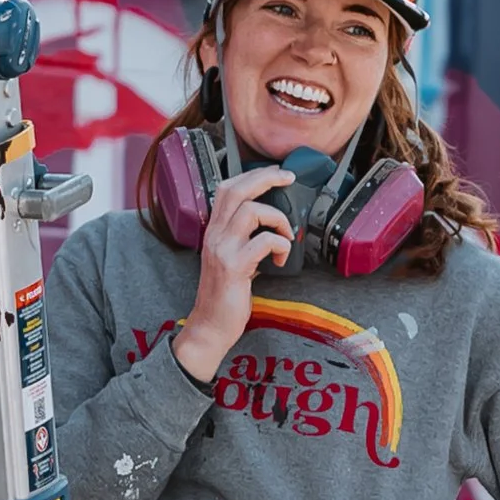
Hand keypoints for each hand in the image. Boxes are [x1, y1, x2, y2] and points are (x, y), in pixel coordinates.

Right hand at [170, 164, 296, 382]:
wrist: (210, 326)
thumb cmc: (225, 295)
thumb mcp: (232, 259)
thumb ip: (245, 240)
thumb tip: (271, 226)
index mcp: (214, 230)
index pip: (228, 188)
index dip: (253, 176)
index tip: (276, 174)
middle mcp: (215, 234)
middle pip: (238, 190)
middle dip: (267, 178)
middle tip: (289, 178)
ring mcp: (223, 249)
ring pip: (253, 211)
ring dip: (279, 219)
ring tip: (286, 237)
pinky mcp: (234, 267)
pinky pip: (265, 242)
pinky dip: (281, 245)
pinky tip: (282, 259)